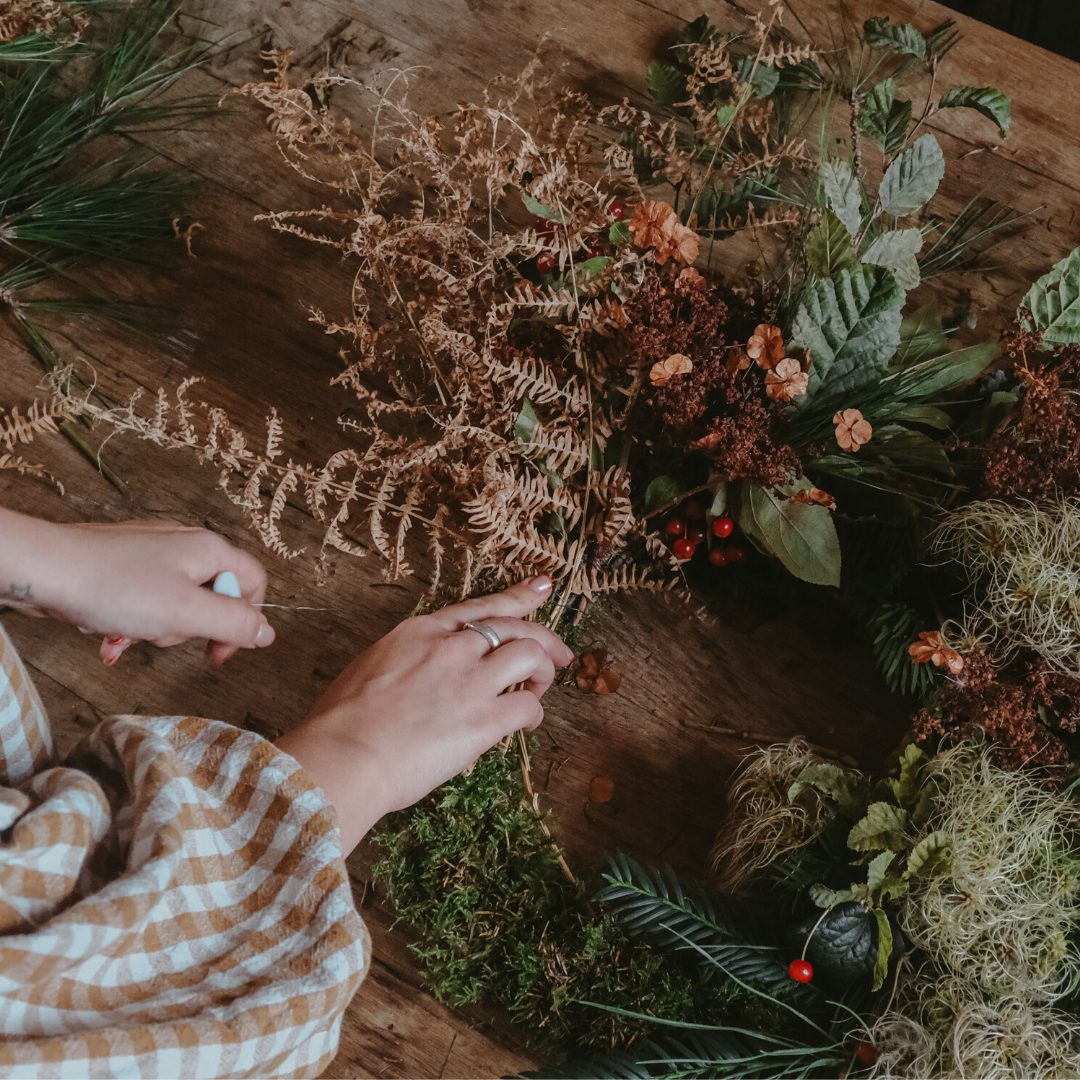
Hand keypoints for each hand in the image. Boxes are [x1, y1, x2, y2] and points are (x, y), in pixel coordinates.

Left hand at [0, 509, 273, 664]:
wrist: (43, 569)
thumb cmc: (112, 586)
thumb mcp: (186, 613)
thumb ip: (234, 623)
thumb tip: (268, 633)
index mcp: (210, 550)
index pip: (254, 585)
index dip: (245, 622)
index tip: (218, 651)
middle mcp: (186, 546)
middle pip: (215, 597)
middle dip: (189, 627)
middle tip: (162, 634)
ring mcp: (154, 554)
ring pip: (178, 604)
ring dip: (157, 627)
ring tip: (130, 628)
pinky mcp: (125, 566)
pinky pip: (146, 601)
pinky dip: (133, 620)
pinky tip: (110, 626)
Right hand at [276, 576, 573, 852]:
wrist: (343, 756)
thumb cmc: (342, 724)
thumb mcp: (372, 670)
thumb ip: (408, 665)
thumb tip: (425, 683)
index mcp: (421, 632)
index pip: (480, 607)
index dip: (518, 596)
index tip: (542, 588)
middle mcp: (451, 648)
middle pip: (515, 628)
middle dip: (546, 638)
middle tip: (562, 654)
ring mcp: (470, 681)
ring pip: (532, 657)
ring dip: (544, 672)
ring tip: (539, 689)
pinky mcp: (484, 719)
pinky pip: (528, 706)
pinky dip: (533, 713)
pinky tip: (525, 722)